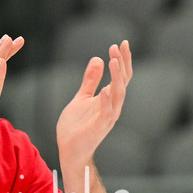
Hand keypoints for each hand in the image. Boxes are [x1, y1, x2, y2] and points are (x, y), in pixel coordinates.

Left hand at [56, 40, 132, 167]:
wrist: (69, 150)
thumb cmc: (76, 126)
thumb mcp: (81, 97)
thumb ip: (90, 80)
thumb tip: (98, 59)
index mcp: (109, 99)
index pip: (120, 76)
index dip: (122, 60)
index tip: (121, 43)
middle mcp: (112, 106)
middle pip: (122, 82)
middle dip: (122, 63)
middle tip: (119, 46)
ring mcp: (107, 117)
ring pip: (118, 94)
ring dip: (116, 78)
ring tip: (114, 61)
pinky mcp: (99, 127)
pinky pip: (107, 113)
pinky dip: (106, 101)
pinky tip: (104, 89)